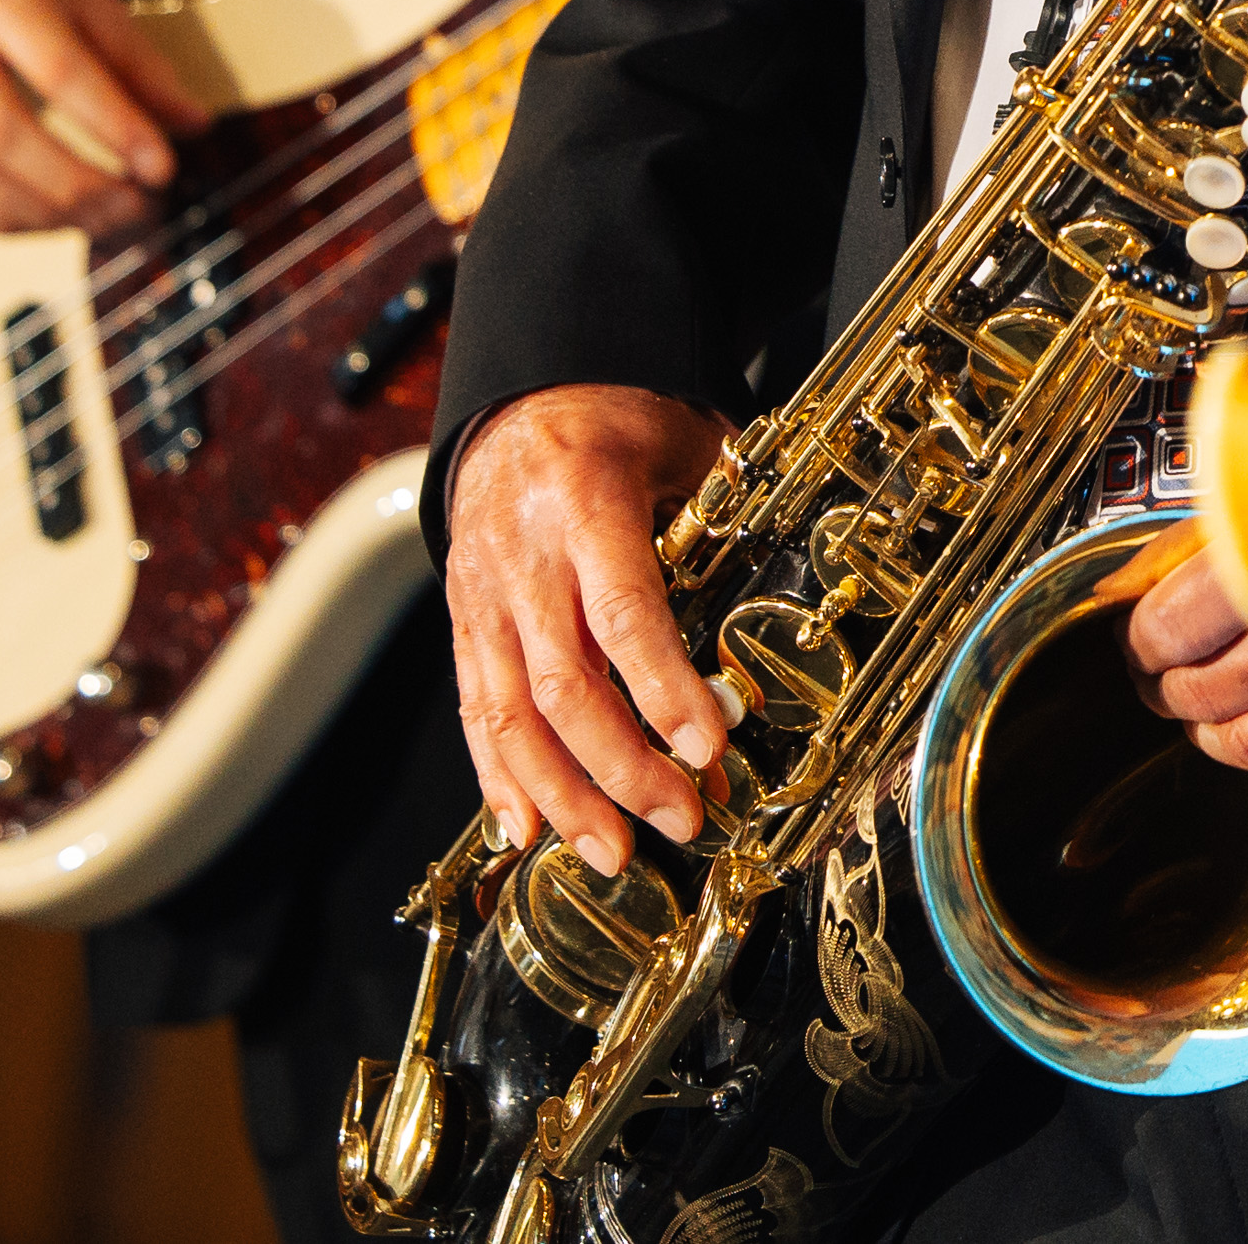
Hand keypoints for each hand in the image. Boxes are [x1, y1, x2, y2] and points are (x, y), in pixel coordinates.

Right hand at [0, 0, 214, 233]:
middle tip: (137, 207)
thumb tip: (192, 125)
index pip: (58, 70)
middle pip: (3, 134)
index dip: (114, 127)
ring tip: (102, 219)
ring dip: (42, 215)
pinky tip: (48, 219)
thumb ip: (135, 61)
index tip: (162, 167)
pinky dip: (0, 220)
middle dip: (79, 187)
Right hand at [445, 383, 735, 873]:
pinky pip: (476, 709)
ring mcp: (485, 595)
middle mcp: (525, 557)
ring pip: (509, 713)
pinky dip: (498, 776)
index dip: (662, 687)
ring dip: (562, 794)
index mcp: (585, 505)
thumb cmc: (618, 421)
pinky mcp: (466, 622)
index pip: (622, 611)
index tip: (707, 745)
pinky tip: (527, 828)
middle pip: (562, 684)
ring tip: (610, 851)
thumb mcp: (686, 445)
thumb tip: (781, 600)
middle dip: (621, 767)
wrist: (525, 395)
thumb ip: (725, 519)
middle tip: (679, 818)